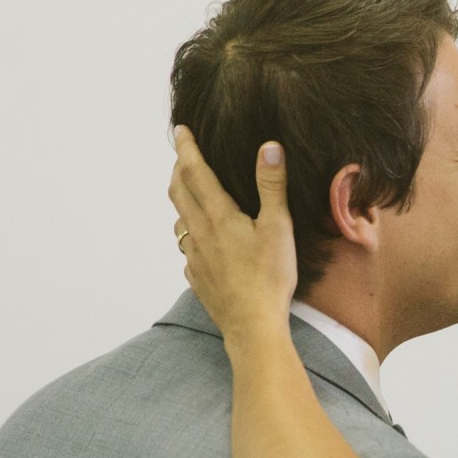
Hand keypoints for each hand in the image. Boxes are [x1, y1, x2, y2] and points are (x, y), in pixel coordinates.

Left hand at [169, 128, 297, 340]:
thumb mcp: (278, 227)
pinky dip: (190, 235)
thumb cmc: (269, 277)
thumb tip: (269, 147)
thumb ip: (272, 185)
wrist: (252, 326)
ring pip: (180, 221)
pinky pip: (187, 250)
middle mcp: (199, 233)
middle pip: (179, 193)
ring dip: (182, 202)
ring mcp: (194, 257)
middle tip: (182, 157)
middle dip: (179, 170)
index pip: (196, 173)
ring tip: (189, 194)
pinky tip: (200, 240)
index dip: (187, 149)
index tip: (181, 131)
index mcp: (218, 216)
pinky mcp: (197, 278)